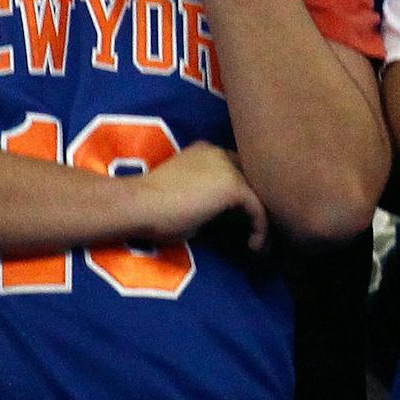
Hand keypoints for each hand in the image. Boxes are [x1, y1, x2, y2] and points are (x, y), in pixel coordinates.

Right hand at [120, 141, 267, 251]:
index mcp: (204, 152)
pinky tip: (253, 246)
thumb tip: (225, 216)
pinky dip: (260, 229)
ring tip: (259, 242)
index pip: (237, 168)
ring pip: (259, 193)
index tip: (244, 219)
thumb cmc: (150, 208)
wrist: (136, 205)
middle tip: (258, 230)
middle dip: (258, 202)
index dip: (244, 192)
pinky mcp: (233, 186)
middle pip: (253, 176)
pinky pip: (258, 209)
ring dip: (262, 218)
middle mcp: (218, 153)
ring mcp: (227, 167)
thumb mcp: (185, 196)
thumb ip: (208, 198)